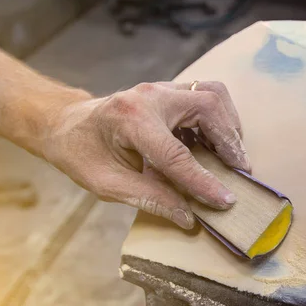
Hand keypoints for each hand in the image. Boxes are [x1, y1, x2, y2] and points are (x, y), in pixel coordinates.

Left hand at [41, 81, 250, 228]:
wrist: (65, 123)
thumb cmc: (80, 153)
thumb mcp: (107, 184)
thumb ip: (150, 199)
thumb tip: (189, 218)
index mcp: (130, 120)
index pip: (177, 155)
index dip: (204, 181)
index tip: (226, 201)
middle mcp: (150, 95)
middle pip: (207, 105)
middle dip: (229, 140)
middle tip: (240, 170)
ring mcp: (160, 88)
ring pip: (212, 93)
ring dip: (229, 125)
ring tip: (233, 156)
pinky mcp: (168, 90)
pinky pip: (205, 95)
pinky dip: (219, 119)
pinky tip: (217, 144)